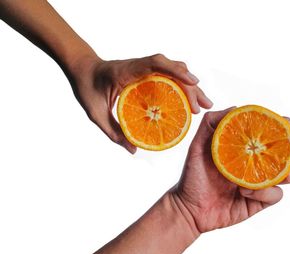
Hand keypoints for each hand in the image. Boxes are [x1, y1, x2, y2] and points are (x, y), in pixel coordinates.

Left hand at [68, 54, 212, 152]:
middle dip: (191, 86)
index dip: (177, 71)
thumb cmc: (87, 88)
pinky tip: (188, 99)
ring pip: (174, 70)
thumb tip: (133, 149)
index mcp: (128, 71)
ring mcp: (145, 68)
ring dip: (190, 85)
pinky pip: (168, 75)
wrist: (83, 70)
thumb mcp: (96, 112)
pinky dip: (181, 84)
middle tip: (203, 107)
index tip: (193, 83)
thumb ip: (113, 131)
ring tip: (203, 104)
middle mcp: (140, 66)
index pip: (156, 64)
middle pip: (172, 68)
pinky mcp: (147, 72)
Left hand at [173, 107, 289, 232]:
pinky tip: (244, 191)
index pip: (270, 133)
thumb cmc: (193, 175)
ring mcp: (260, 183)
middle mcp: (257, 163)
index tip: (286, 122)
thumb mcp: (198, 146)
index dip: (283, 126)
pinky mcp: (260, 201)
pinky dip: (265, 192)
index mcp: (245, 148)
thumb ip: (212, 123)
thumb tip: (236, 108)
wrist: (189, 207)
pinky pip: (275, 195)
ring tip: (284, 173)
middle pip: (289, 152)